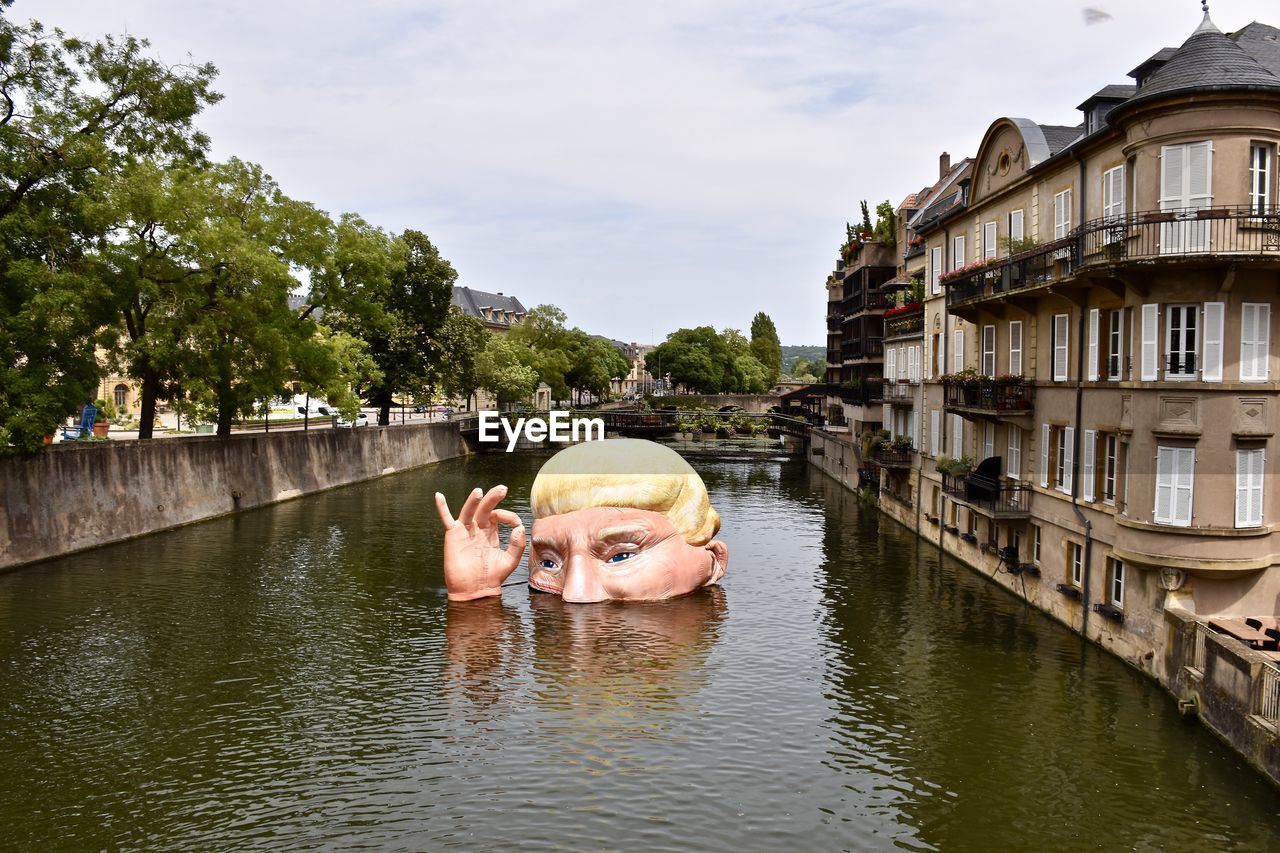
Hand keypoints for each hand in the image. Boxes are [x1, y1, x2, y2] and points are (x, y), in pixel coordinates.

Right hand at [435, 485, 526, 600]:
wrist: (475, 590)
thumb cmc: (492, 577)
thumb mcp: (510, 561)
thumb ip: (517, 545)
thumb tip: (519, 527)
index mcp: (491, 533)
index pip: (498, 516)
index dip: (509, 516)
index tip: (516, 523)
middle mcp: (478, 529)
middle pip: (485, 508)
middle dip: (493, 498)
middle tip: (503, 489)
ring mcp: (465, 531)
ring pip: (469, 511)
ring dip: (474, 500)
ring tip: (480, 491)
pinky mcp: (454, 536)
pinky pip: (446, 519)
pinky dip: (442, 508)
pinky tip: (438, 496)